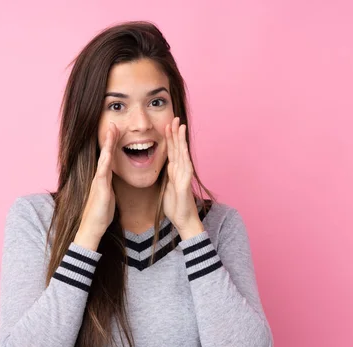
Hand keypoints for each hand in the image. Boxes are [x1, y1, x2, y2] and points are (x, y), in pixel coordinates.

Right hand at [74, 122, 118, 249]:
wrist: (92, 227)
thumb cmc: (101, 214)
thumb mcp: (109, 196)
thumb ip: (110, 185)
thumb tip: (114, 180)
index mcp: (103, 178)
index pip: (109, 157)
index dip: (113, 144)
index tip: (118, 130)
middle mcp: (99, 176)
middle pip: (105, 153)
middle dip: (110, 138)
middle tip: (114, 123)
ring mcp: (98, 182)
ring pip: (104, 159)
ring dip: (108, 145)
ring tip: (112, 131)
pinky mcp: (100, 189)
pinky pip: (103, 173)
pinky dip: (105, 162)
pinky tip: (108, 154)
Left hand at [162, 117, 203, 239]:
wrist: (184, 221)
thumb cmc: (176, 206)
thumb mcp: (168, 187)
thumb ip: (169, 176)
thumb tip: (167, 166)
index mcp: (175, 171)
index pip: (172, 150)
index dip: (170, 137)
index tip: (168, 124)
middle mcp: (181, 171)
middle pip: (178, 148)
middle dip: (176, 133)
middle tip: (175, 118)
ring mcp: (184, 177)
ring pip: (182, 155)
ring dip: (181, 140)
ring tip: (180, 127)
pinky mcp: (184, 185)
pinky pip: (184, 170)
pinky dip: (184, 158)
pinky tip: (183, 150)